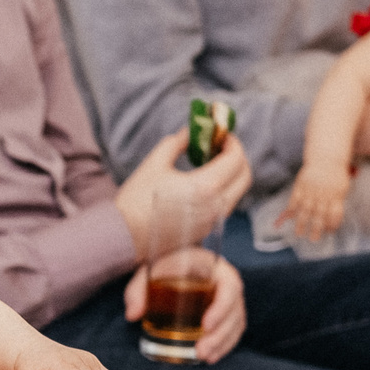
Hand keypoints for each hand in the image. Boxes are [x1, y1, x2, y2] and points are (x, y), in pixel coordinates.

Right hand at [114, 132, 253, 257]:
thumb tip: (190, 133)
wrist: (124, 237)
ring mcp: (213, 221)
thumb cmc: (136, 201)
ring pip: (236, 193)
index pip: (236, 159)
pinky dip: (222, 190)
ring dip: (231, 174)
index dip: (232, 142)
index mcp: (205, 187)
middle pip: (245, 177)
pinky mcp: (206, 231)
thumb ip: (177, 143)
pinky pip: (224, 206)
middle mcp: (215, 206)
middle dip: (237, 158)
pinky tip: (202, 183)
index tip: (222, 135)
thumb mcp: (154, 163)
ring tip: (210, 163)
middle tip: (221, 147)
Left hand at [124, 255, 246, 363]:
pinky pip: (233, 331)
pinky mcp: (227, 313)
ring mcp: (231, 300)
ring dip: (222, 344)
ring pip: (236, 324)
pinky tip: (211, 358)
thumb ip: (139, 290)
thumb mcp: (151, 270)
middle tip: (201, 351)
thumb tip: (132, 315)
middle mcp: (229, 284)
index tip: (206, 326)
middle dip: (220, 335)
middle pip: (234, 312)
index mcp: (217, 268)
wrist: (178, 262)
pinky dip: (224, 345)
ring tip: (205, 358)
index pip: (230, 287)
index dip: (221, 308)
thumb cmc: (167, 264)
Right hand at [282, 165, 350, 240]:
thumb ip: (338, 202)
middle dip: (316, 229)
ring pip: (305, 210)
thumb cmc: (336, 174)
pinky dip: (292, 209)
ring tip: (299, 234)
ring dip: (301, 223)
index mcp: (336, 195)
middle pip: (319, 215)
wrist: (326, 158)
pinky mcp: (300, 185)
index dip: (332, 224)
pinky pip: (295, 200)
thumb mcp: (343, 187)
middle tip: (313, 240)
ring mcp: (310, 190)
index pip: (334, 214)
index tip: (329, 232)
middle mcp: (323, 194)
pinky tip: (289, 218)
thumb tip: (334, 219)